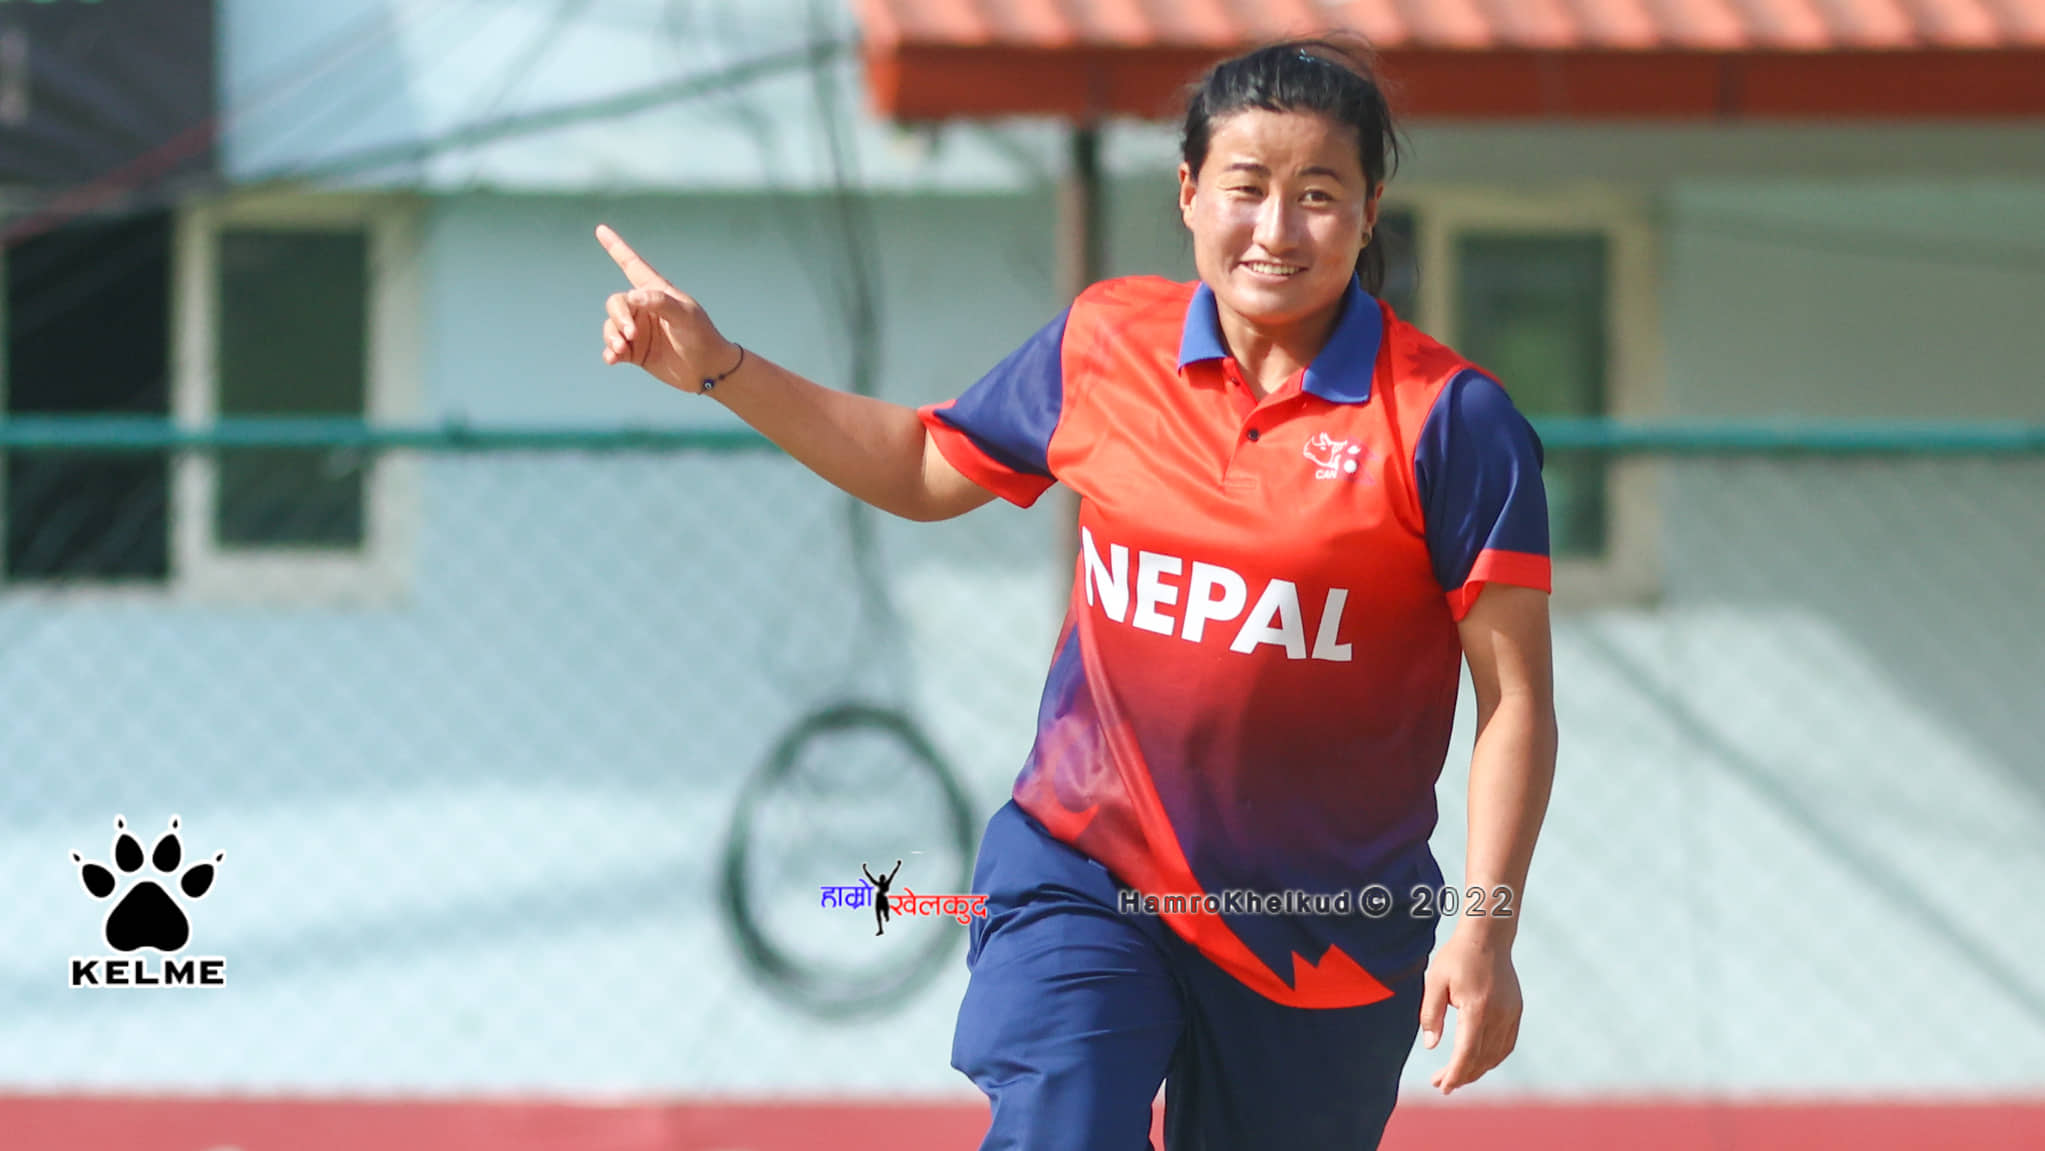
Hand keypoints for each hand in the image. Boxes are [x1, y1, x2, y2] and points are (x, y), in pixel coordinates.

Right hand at [595, 224, 738, 393]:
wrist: (709, 370)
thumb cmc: (701, 336)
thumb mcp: (685, 316)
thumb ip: (660, 303)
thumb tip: (632, 297)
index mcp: (657, 292)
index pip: (632, 265)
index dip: (616, 247)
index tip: (601, 229)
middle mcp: (644, 309)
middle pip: (616, 303)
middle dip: (618, 316)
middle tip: (631, 333)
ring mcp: (638, 331)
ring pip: (611, 326)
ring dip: (612, 337)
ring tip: (622, 349)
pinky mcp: (636, 352)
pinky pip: (613, 349)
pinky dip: (610, 353)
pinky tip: (614, 359)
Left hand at [1418, 929, 1521, 1094]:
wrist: (1487, 936)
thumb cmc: (1456, 957)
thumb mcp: (1435, 981)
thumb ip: (1431, 1014)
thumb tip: (1431, 1046)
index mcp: (1477, 1008)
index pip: (1467, 1052)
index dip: (1455, 1073)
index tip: (1442, 1087)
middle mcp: (1498, 1014)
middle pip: (1481, 1058)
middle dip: (1461, 1076)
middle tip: (1441, 1084)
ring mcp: (1511, 1014)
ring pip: (1495, 1055)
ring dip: (1477, 1070)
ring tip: (1456, 1077)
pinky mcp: (1515, 1011)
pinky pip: (1506, 1044)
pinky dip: (1492, 1058)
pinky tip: (1478, 1063)